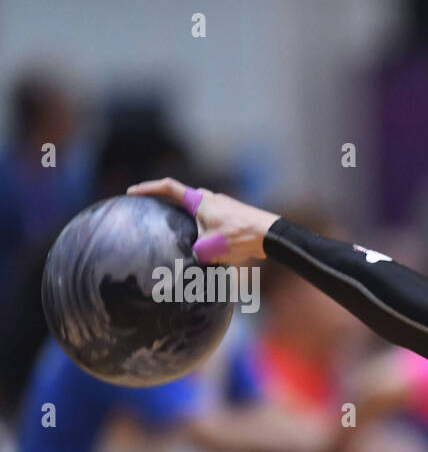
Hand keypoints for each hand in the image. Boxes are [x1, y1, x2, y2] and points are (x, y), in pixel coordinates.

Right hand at [126, 177, 278, 263]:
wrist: (270, 235)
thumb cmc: (238, 237)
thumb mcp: (208, 249)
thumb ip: (192, 253)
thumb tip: (183, 263)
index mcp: (200, 200)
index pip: (168, 188)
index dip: (148, 188)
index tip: (132, 192)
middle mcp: (211, 198)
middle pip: (184, 199)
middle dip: (170, 206)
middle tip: (156, 214)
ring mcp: (224, 205)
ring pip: (201, 212)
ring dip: (191, 222)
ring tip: (183, 235)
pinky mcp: (235, 215)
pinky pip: (214, 220)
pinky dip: (206, 230)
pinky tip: (208, 245)